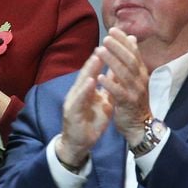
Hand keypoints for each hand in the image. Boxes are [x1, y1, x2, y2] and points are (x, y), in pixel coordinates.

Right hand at [56, 53, 112, 167]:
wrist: (78, 142)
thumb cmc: (90, 121)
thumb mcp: (103, 101)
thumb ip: (107, 87)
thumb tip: (116, 70)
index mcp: (86, 89)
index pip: (94, 71)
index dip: (103, 58)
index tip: (113, 45)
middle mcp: (78, 92)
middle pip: (86, 72)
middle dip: (95, 59)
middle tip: (104, 44)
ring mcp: (73, 100)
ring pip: (81, 82)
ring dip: (88, 69)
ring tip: (97, 57)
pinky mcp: (72, 111)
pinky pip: (79, 99)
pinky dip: (84, 89)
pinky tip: (91, 81)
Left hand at [95, 28, 151, 145]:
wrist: (139, 125)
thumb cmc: (134, 99)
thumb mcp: (134, 78)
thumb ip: (131, 60)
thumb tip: (131, 39)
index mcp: (141, 73)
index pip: (134, 53)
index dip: (124, 41)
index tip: (113, 30)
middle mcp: (141, 80)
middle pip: (130, 61)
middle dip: (118, 48)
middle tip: (106, 38)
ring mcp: (136, 92)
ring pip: (124, 74)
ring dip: (112, 62)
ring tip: (100, 51)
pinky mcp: (129, 104)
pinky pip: (119, 93)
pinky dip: (110, 84)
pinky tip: (99, 77)